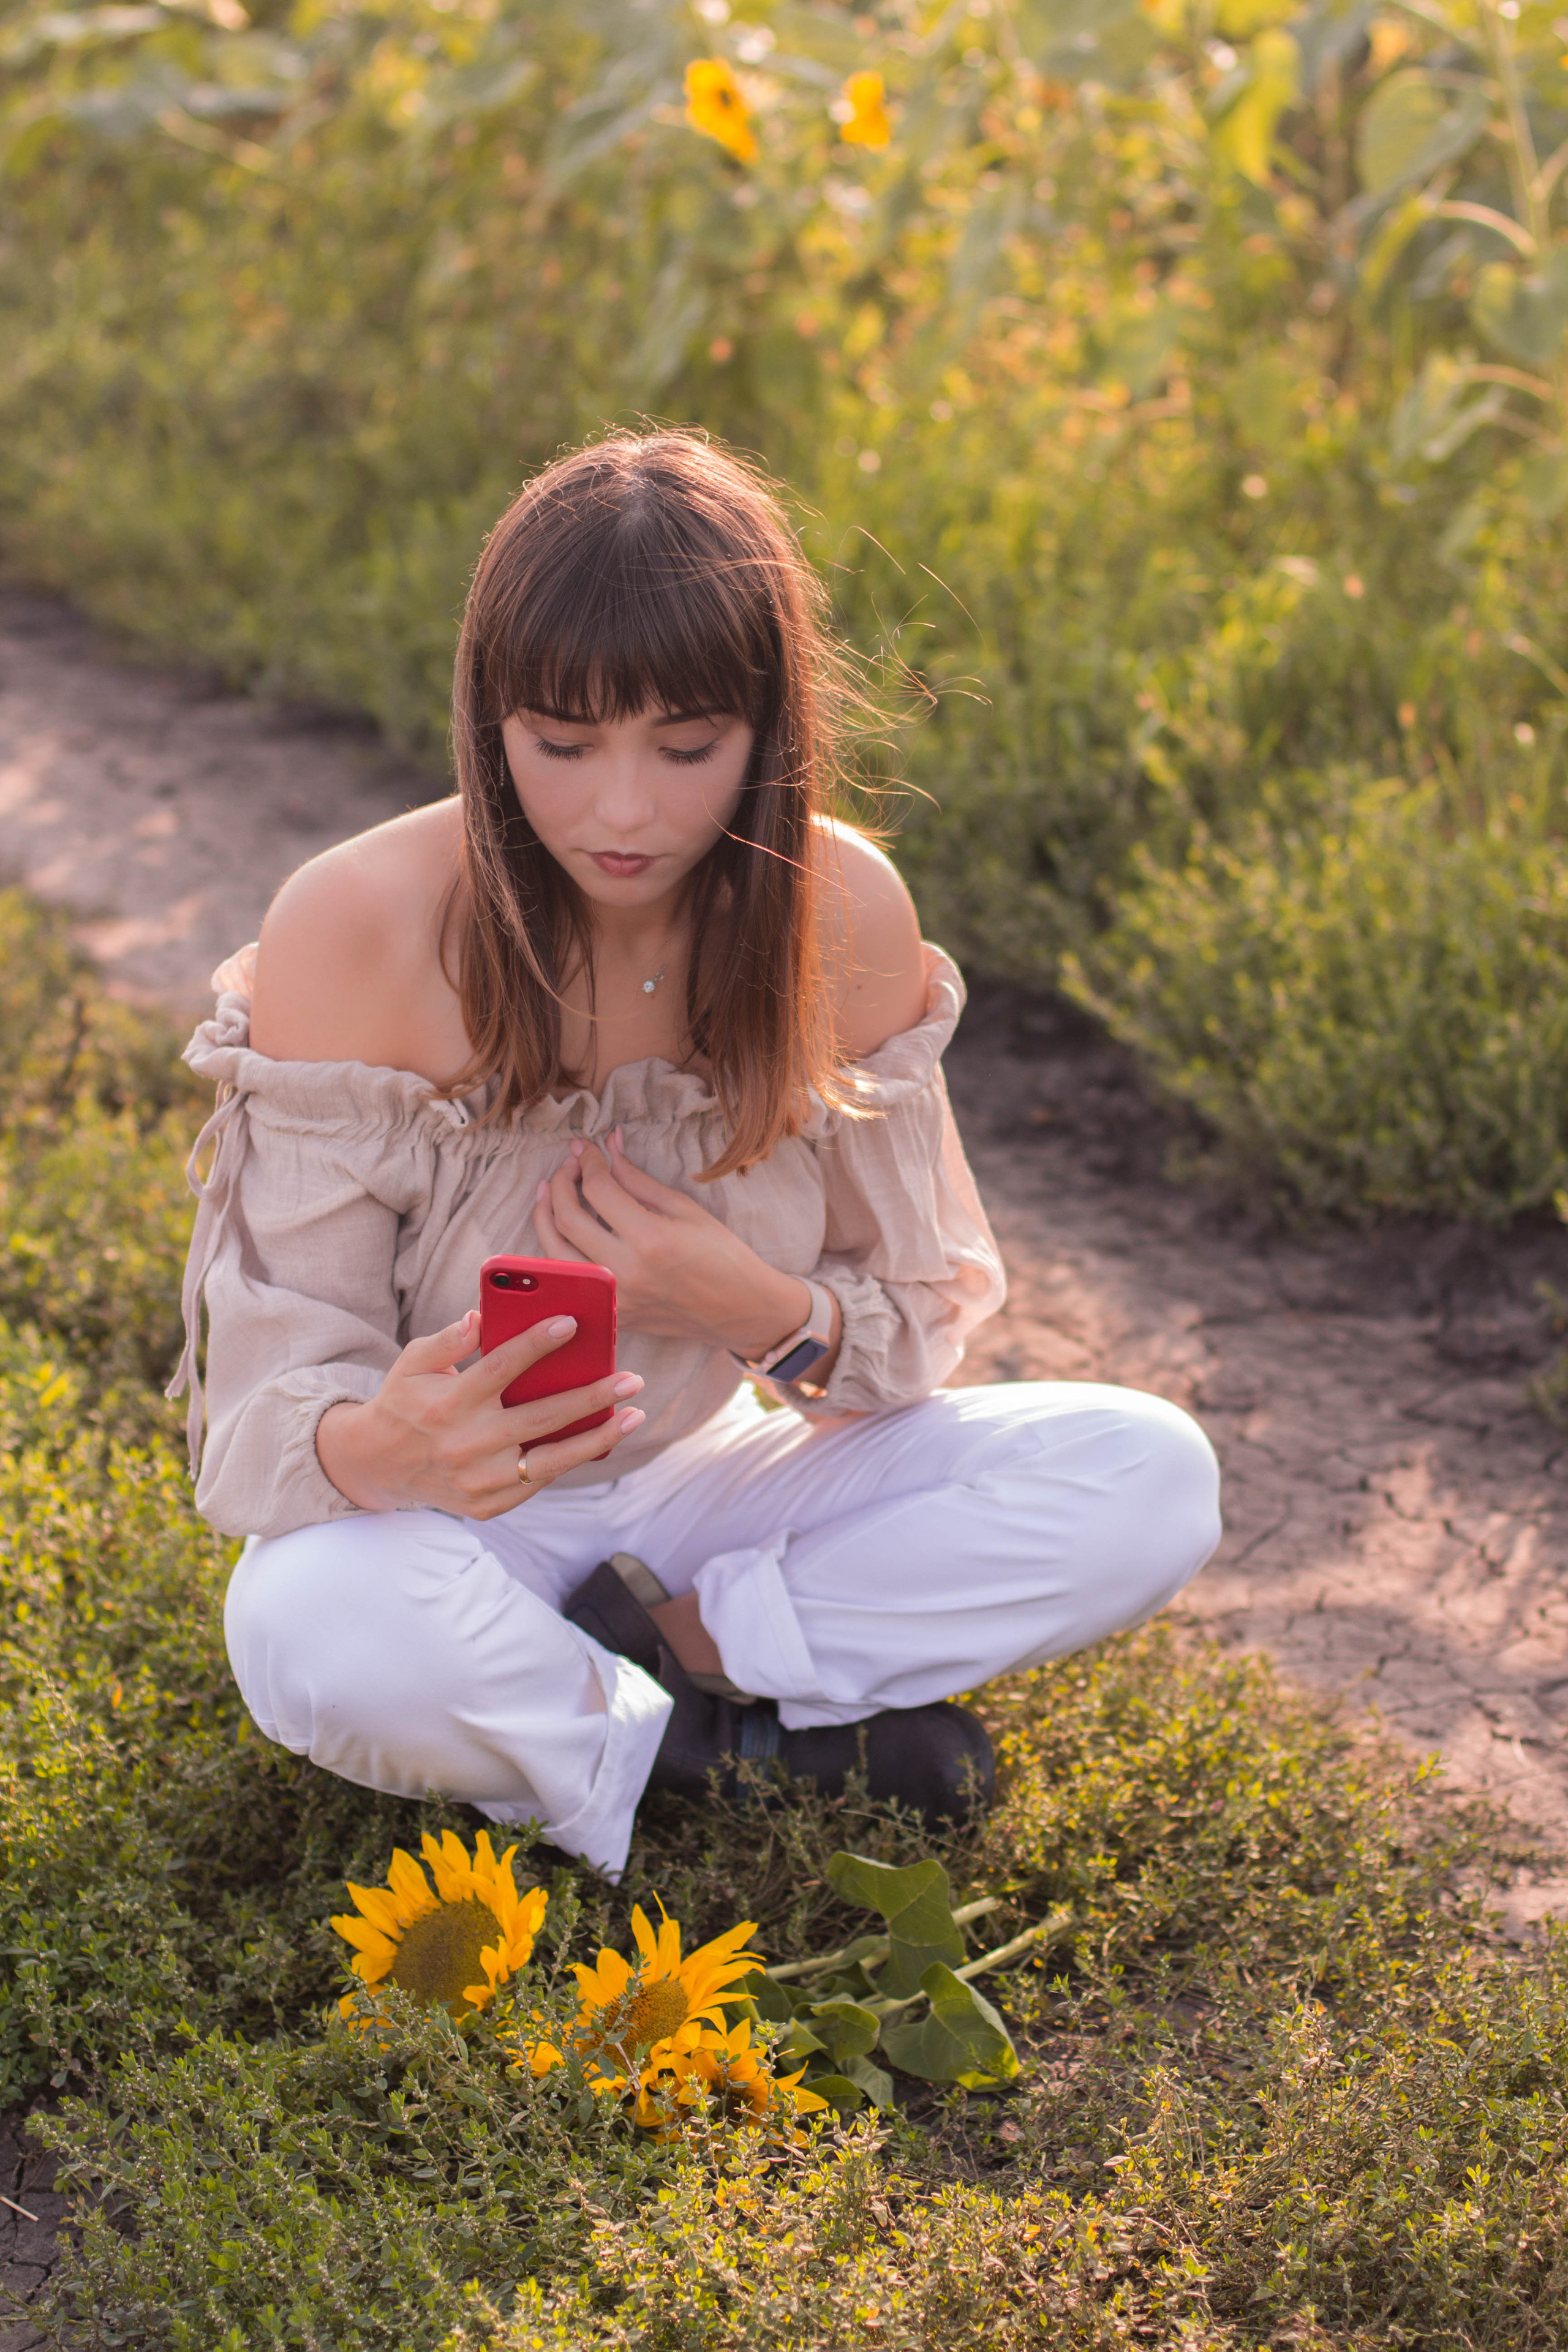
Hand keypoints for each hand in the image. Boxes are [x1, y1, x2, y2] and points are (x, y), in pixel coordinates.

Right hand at [315, 1309, 645, 1520]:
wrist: (378, 1464)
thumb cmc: (406, 1401)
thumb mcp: (413, 1363)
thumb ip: (446, 1340)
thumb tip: (479, 1317)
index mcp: (447, 1404)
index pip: (499, 1368)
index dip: (536, 1344)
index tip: (572, 1322)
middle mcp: (465, 1445)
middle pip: (540, 1418)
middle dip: (592, 1397)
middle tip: (632, 1379)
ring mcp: (478, 1481)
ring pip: (551, 1461)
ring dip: (598, 1438)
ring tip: (634, 1416)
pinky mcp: (487, 1505)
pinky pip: (538, 1481)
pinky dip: (569, 1460)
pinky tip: (598, 1438)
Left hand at [533, 1131, 817, 1357]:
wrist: (740, 1311)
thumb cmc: (722, 1256)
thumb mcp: (685, 1209)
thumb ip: (638, 1179)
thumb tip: (609, 1145)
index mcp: (650, 1239)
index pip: (598, 1189)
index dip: (589, 1161)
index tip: (588, 1148)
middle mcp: (625, 1270)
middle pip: (567, 1217)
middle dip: (562, 1182)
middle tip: (570, 1165)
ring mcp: (615, 1297)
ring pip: (554, 1252)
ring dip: (545, 1215)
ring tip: (550, 1190)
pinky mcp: (612, 1313)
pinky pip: (568, 1278)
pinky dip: (556, 1250)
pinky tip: (558, 1229)